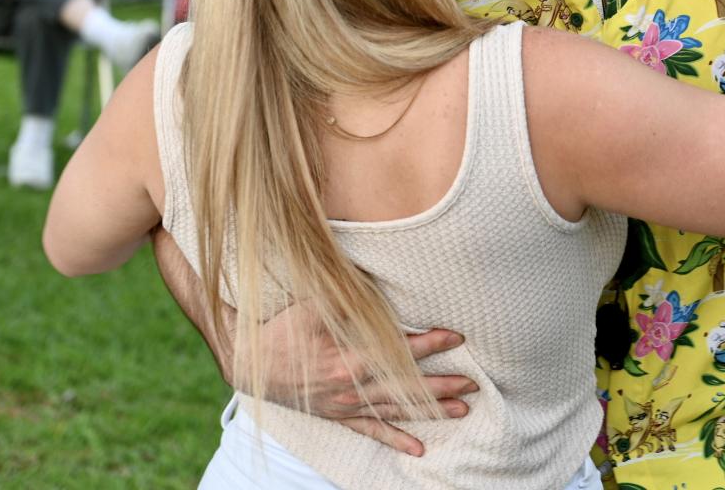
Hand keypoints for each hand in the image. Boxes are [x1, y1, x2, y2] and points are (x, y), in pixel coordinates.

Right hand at [240, 301, 478, 456]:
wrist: (250, 363)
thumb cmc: (280, 331)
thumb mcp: (311, 305)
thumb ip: (346, 295)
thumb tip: (376, 276)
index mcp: (349, 359)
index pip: (400, 351)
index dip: (430, 344)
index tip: (456, 336)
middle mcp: (352, 387)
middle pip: (407, 387)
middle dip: (443, 385)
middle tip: (475, 384)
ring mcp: (347, 405)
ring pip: (397, 410)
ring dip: (431, 411)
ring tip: (462, 411)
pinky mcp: (338, 415)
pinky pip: (371, 431)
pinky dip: (395, 439)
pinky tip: (418, 449)